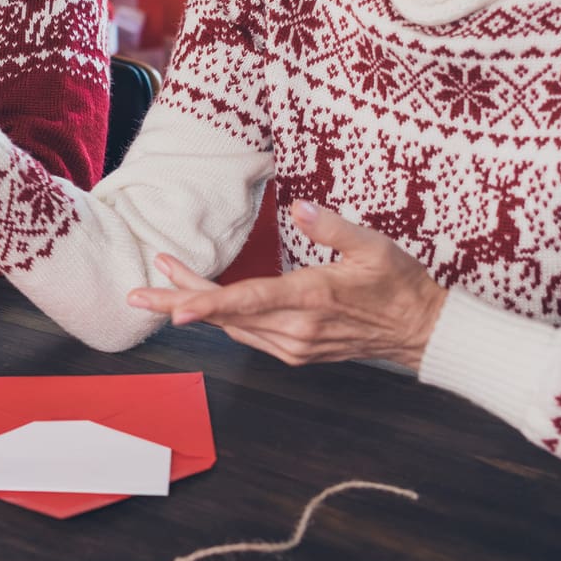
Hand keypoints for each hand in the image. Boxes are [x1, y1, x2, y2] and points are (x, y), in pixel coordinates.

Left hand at [127, 201, 449, 371]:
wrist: (421, 331)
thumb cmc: (399, 285)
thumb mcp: (374, 246)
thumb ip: (333, 228)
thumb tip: (301, 209)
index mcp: (310, 299)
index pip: (245, 302)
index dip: (203, 304)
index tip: (168, 306)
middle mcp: (296, 329)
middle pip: (225, 316)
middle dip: (179, 300)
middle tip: (139, 289)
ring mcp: (295, 345)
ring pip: (232, 326)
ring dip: (197, 305)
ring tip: (166, 277)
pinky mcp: (296, 351)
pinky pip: (248, 334)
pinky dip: (222, 317)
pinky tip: (205, 300)